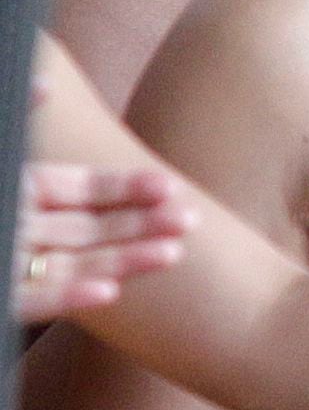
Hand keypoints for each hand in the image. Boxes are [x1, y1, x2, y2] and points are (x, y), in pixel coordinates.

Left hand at [17, 158, 191, 325]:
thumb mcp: (7, 166)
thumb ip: (32, 147)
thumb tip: (57, 107)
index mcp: (16, 195)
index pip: (77, 189)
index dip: (123, 188)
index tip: (170, 187)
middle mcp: (19, 232)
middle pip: (87, 230)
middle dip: (141, 225)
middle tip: (188, 221)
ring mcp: (13, 270)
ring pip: (73, 267)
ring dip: (124, 262)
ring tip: (171, 255)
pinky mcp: (4, 300)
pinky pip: (34, 302)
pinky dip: (69, 298)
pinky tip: (108, 292)